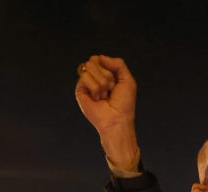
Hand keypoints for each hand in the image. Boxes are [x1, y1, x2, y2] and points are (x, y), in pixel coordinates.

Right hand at [75, 55, 137, 169]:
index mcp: (105, 74)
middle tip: (110, 90)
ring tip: (104, 96)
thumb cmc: (124, 103)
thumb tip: (99, 57)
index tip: (115, 83)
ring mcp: (86, 84)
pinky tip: (97, 99)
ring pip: (90, 67)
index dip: (109, 68)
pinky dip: (95, 88)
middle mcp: (94, 78)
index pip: (101, 59)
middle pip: (95, 61)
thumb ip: (118, 63)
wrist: (117, 118)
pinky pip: (85, 77)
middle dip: (106, 76)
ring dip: (102, 83)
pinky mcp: (80, 91)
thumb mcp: (127, 79)